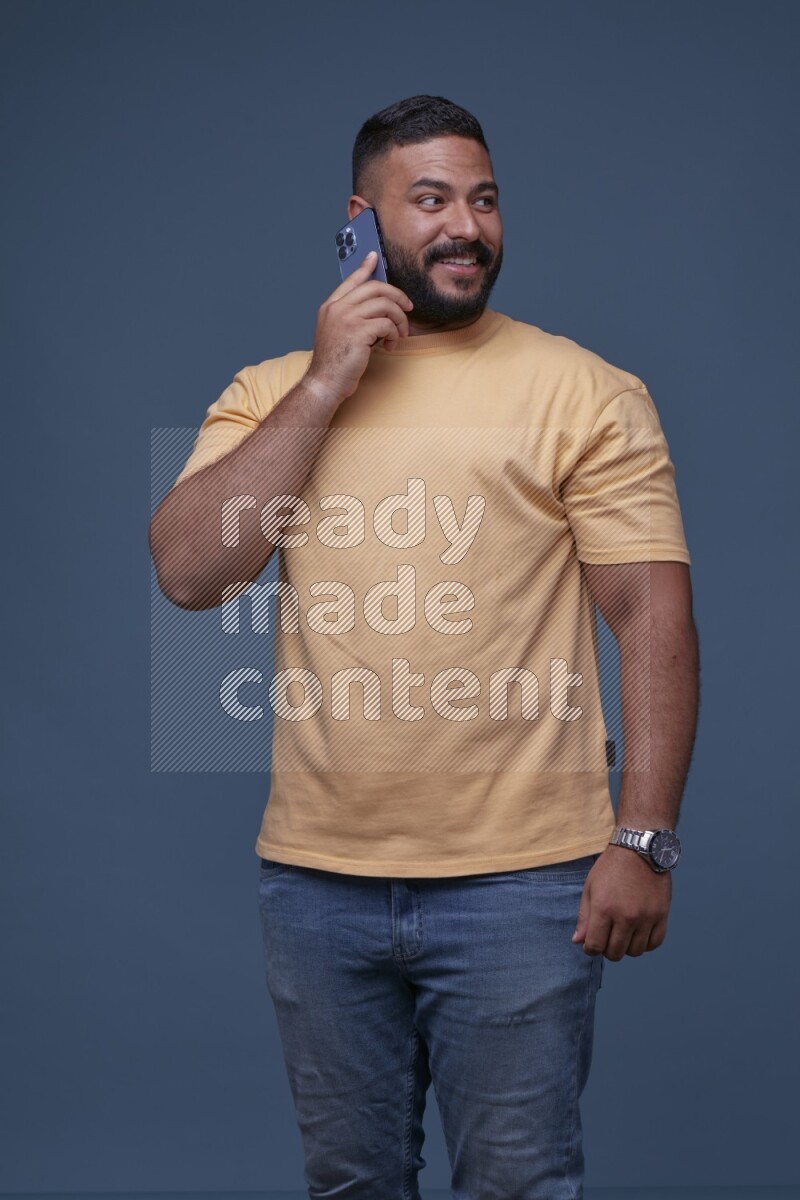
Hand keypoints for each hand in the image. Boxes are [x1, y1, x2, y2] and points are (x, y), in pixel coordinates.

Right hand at [305, 251, 413, 401]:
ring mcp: (347, 319)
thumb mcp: (336, 333)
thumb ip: (350, 317)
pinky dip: (394, 335)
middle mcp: (337, 308)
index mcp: (330, 307)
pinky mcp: (358, 332)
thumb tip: (377, 309)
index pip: (351, 281)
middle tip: (408, 308)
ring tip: (399, 335)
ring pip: (385, 305)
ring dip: (399, 320)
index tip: (374, 257)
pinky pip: (386, 324)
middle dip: (397, 295)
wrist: (324, 383)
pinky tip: (390, 345)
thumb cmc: (333, 363)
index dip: (365, 268)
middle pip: (374, 288)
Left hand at [571, 844, 671, 960]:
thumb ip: (584, 917)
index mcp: (603, 909)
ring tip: (623, 933)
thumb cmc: (611, 867)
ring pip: (635, 951)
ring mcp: (646, 917)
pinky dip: (646, 943)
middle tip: (607, 937)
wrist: (639, 849)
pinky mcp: (662, 915)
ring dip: (627, 947)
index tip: (591, 943)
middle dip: (607, 949)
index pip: (595, 947)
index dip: (590, 949)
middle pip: (615, 953)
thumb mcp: (590, 888)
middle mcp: (626, 917)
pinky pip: (655, 943)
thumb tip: (578, 942)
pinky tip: (639, 933)